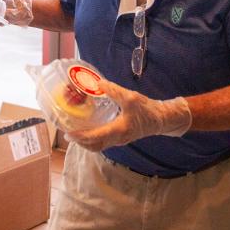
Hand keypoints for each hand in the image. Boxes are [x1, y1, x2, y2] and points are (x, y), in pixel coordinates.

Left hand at [65, 77, 191, 151]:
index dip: (79, 137)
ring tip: (74, 130)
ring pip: (98, 145)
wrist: (162, 119)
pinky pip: (103, 141)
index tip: (67, 133)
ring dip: (85, 141)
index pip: (94, 138)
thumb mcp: (130, 97)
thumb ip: (114, 90)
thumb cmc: (148, 109)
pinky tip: (88, 126)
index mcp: (118, 131)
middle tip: (67, 132)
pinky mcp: (121, 137)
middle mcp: (117, 139)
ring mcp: (119, 140)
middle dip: (79, 141)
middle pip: (93, 146)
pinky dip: (92, 137)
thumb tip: (98, 83)